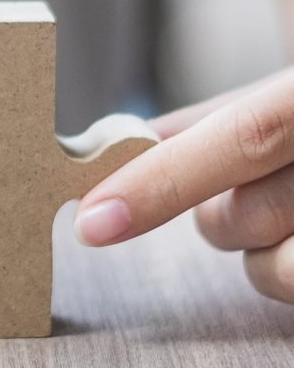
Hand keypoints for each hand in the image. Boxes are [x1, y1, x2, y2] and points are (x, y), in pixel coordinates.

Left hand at [74, 69, 293, 302]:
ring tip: (286, 213)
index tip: (93, 219)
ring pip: (272, 272)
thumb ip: (208, 121)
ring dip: (257, 253)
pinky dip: (287, 272)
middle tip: (244, 186)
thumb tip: (118, 143)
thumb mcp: (280, 95)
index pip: (239, 137)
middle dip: (217, 212)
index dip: (160, 179)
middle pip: (242, 214)